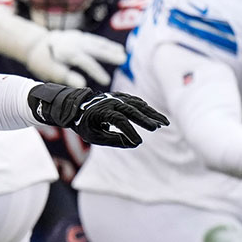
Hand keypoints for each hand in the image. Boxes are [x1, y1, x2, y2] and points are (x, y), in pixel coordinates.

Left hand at [26, 29, 125, 87]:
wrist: (36, 44)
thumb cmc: (44, 61)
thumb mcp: (51, 71)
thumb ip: (67, 77)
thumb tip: (82, 85)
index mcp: (68, 52)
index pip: (87, 62)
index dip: (97, 72)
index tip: (106, 81)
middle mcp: (75, 42)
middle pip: (95, 49)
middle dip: (110, 55)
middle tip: (123, 60)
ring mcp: (78, 37)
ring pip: (97, 43)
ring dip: (111, 48)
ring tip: (123, 55)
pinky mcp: (80, 35)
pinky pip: (95, 40)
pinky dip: (106, 44)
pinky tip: (116, 48)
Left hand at [29, 83, 168, 147]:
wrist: (77, 105)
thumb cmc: (85, 124)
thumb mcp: (93, 136)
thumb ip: (112, 140)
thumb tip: (133, 144)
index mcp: (102, 112)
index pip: (119, 121)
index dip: (130, 131)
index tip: (138, 143)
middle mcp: (111, 102)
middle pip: (132, 110)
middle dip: (146, 119)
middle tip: (157, 127)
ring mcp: (117, 98)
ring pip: (138, 104)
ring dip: (152, 113)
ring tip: (164, 123)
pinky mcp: (122, 97)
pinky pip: (137, 102)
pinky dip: (147, 109)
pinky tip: (156, 117)